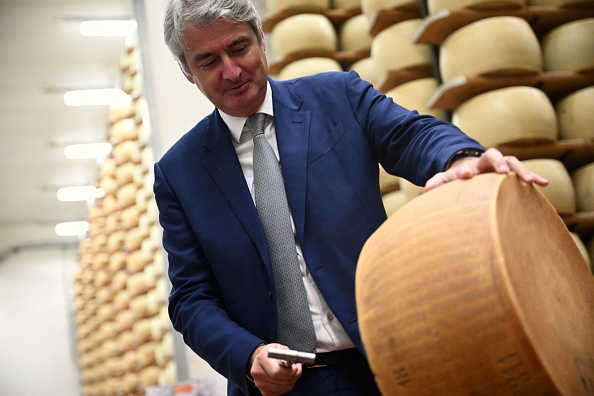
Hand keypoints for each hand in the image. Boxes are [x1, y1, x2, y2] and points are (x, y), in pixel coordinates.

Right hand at [249, 343, 302, 395]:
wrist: (261, 359)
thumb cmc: (271, 352)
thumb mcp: (279, 347)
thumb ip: (286, 354)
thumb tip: (293, 361)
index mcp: (262, 359)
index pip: (277, 372)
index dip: (289, 371)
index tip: (295, 367)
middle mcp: (258, 372)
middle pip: (281, 381)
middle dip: (293, 376)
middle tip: (296, 369)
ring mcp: (260, 383)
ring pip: (283, 388)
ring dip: (291, 381)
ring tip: (291, 372)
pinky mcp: (264, 391)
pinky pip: (281, 392)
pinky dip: (286, 386)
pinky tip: (285, 378)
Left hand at [424, 147, 548, 191]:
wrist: (474, 169)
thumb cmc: (460, 177)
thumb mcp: (448, 178)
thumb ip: (437, 182)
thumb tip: (426, 189)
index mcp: (471, 164)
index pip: (468, 163)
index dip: (467, 169)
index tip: (466, 175)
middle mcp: (488, 162)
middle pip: (494, 156)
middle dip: (498, 163)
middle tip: (501, 172)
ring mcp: (502, 166)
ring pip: (513, 163)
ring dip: (522, 171)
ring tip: (530, 181)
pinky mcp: (513, 173)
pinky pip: (525, 173)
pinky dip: (534, 176)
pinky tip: (544, 184)